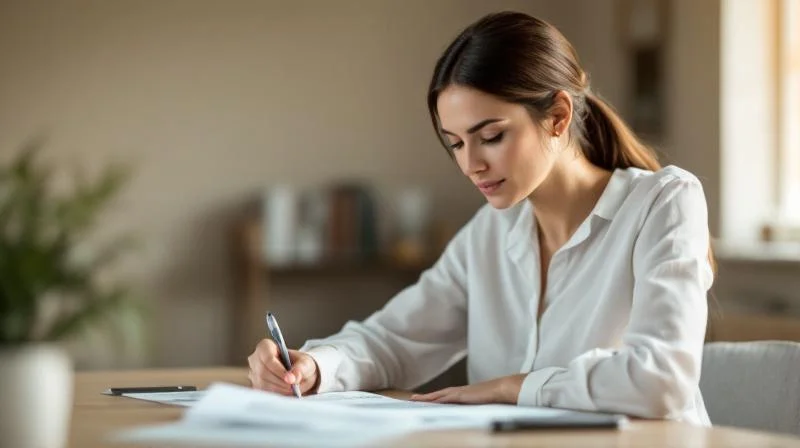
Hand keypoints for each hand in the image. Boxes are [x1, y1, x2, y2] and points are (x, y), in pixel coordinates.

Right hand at [247, 339, 318, 395]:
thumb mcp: (305, 363)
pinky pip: (263, 391)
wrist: (297, 373)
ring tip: (292, 389)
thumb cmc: (299, 364)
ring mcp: (253, 373)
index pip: (268, 359)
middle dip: (280, 381)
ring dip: (279, 389)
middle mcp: (255, 359)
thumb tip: (294, 378)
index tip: (290, 379)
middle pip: (263, 372)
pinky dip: (276, 394)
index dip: (279, 370)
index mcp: (265, 346)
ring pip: (263, 383)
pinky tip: (286, 392)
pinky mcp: (255, 385)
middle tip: (294, 387)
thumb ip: (300, 368)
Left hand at [409, 374, 525, 404]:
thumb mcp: (483, 402)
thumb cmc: (497, 396)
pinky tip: (427, 401)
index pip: (445, 395)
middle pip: (438, 394)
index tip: (426, 399)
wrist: (502, 388)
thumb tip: (474, 408)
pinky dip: (435, 399)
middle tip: (412, 398)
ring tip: (414, 399)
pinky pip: (444, 397)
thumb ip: (476, 404)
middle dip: (426, 396)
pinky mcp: (460, 395)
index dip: (435, 397)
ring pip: (438, 394)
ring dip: (426, 397)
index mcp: (464, 393)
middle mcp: (459, 391)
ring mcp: (459, 392)